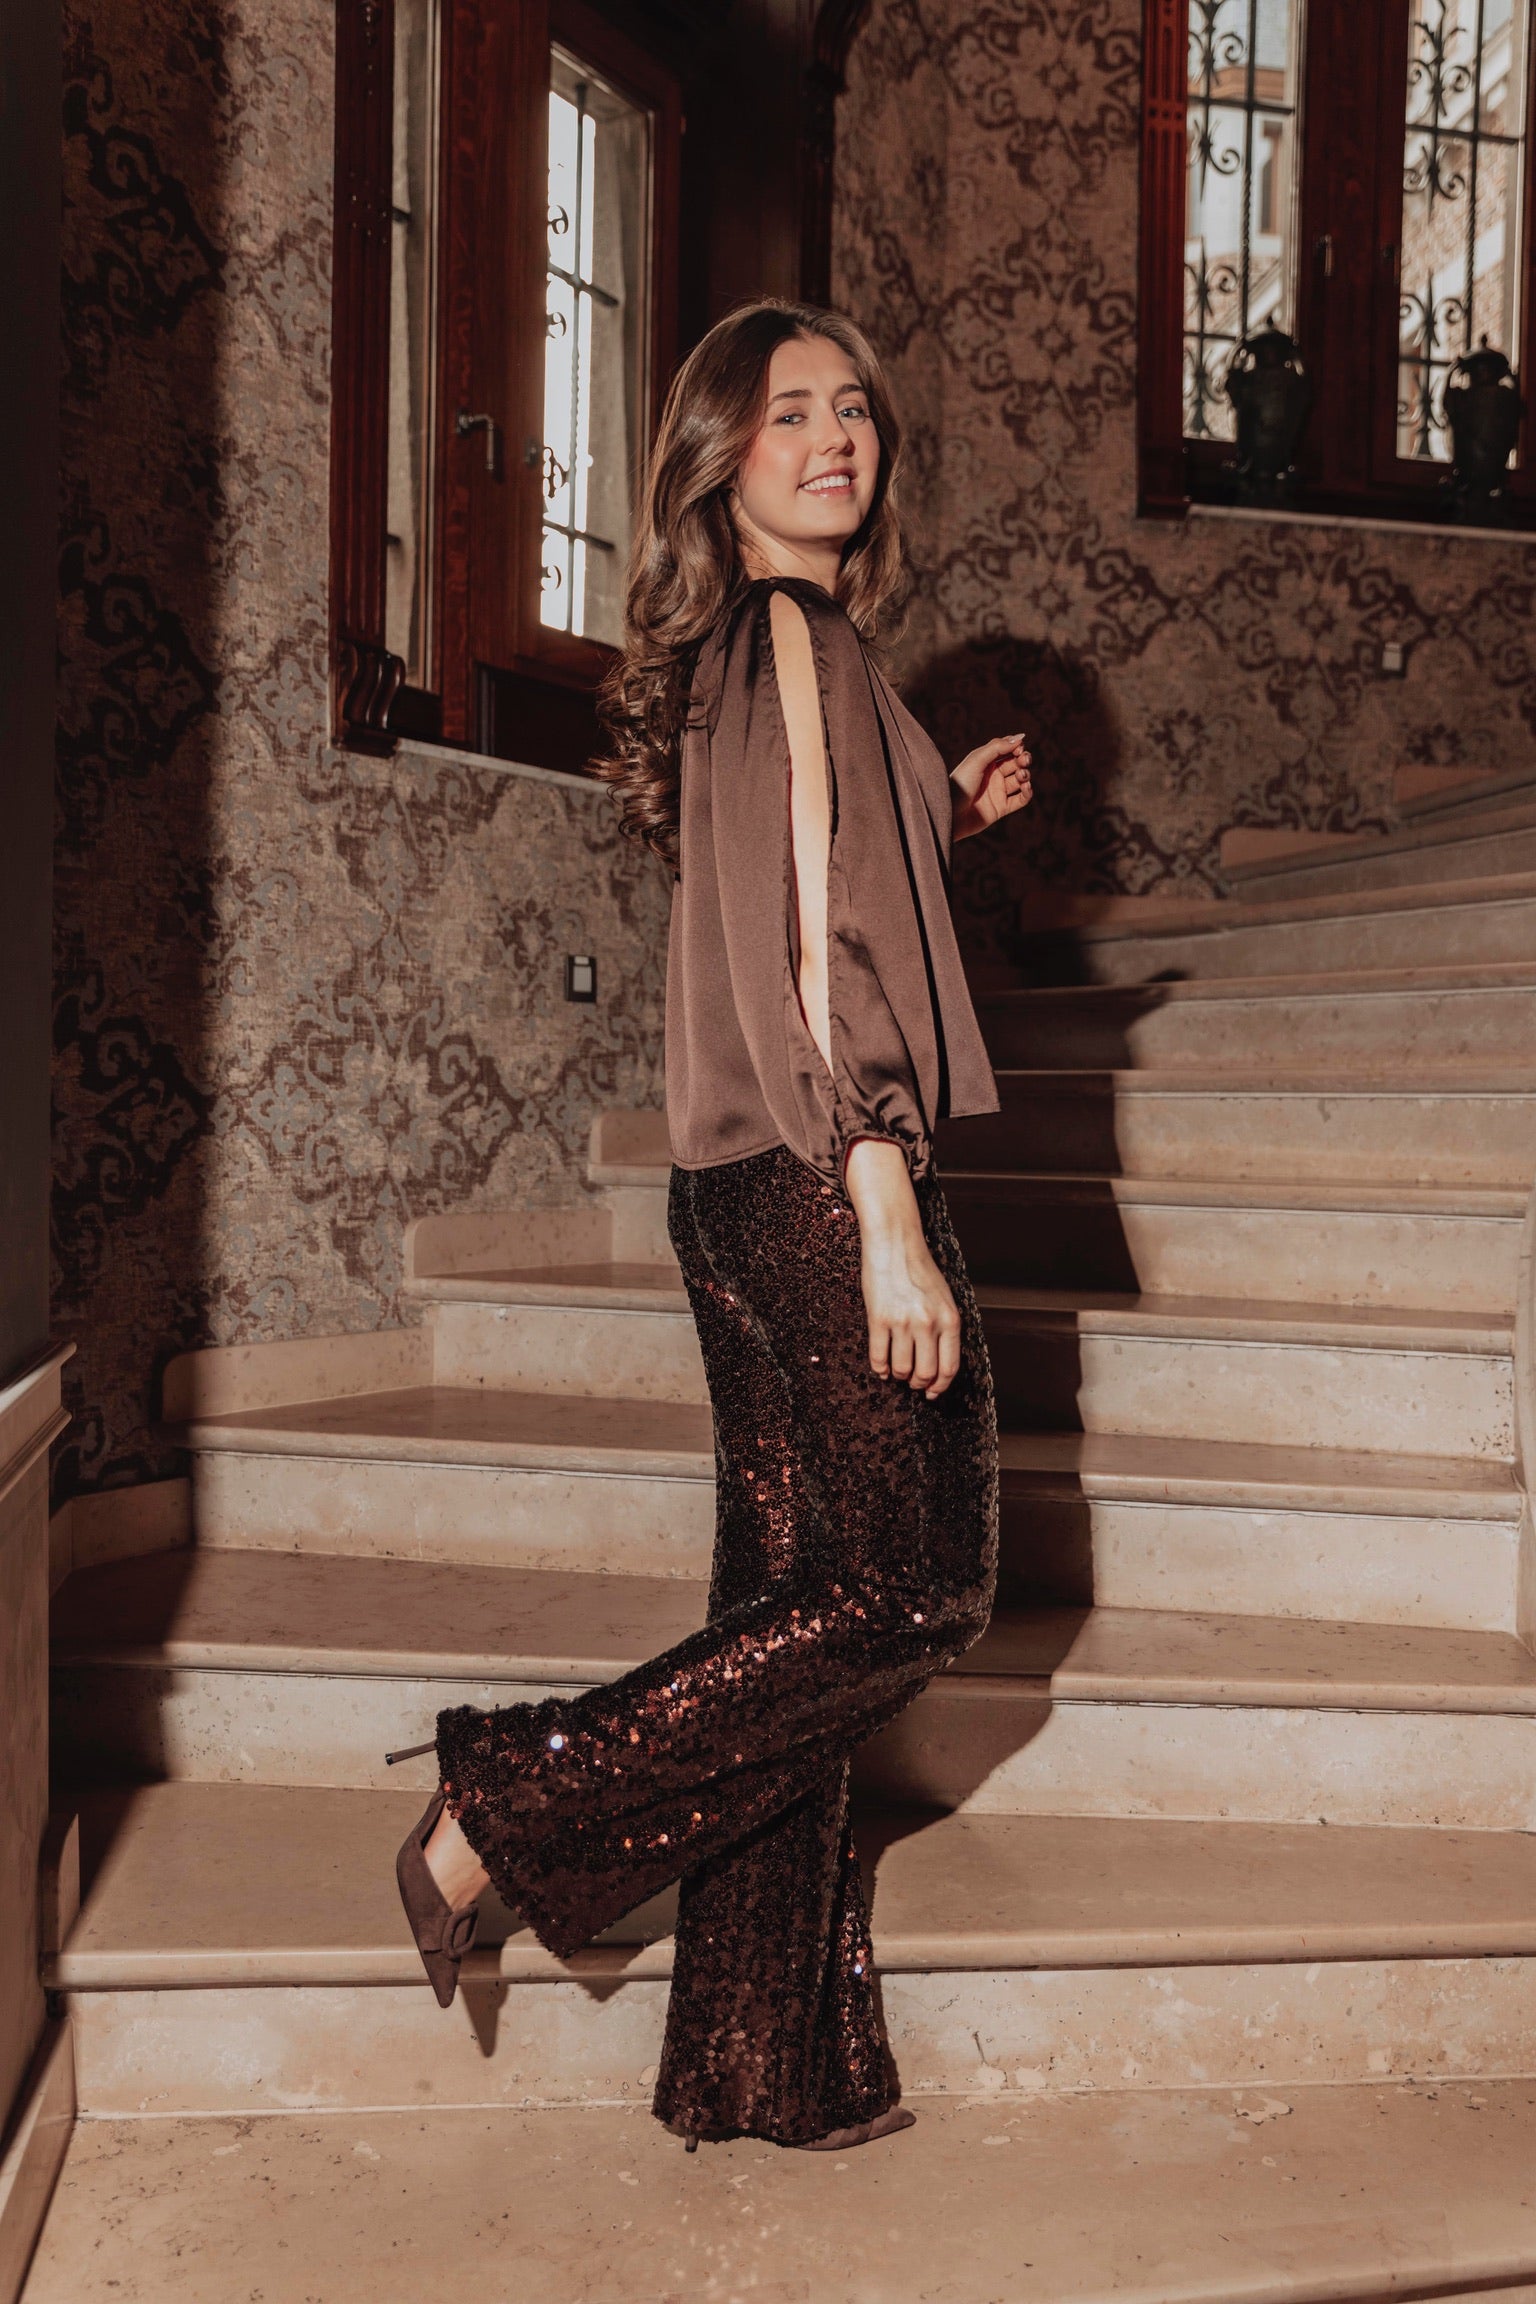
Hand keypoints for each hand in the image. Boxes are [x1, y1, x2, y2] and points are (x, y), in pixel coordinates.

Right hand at [842, 1139, 961, 1398]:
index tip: (932, 1392)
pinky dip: (880, 1368)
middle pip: (926, 1373)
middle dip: (919, 1384)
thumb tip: (937, 1364)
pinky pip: (878, 1357)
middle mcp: (929, 1323)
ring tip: (897, 1369)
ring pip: (902, 1369)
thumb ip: (944, 1328)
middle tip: (913, 1383)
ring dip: (899, 1375)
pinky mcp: (878, 1319)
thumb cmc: (920, 1269)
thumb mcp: (944, 1298)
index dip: (940, 1385)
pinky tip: (881, 1367)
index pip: (949, 1367)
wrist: (894, 1242)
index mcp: (950, 1319)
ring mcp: (903, 1322)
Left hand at [950, 733, 1032, 839]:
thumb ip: (998, 747)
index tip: (1019, 748)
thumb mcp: (977, 760)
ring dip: (1025, 775)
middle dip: (1023, 759)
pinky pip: (1020, 799)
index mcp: (985, 761)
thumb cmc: (960, 784)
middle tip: (1024, 760)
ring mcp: (997, 792)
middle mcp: (992, 775)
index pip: (1007, 749)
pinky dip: (1027, 792)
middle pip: (1016, 763)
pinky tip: (1026, 786)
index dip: (1016, 747)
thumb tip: (1021, 737)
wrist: (950, 814)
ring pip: (1020, 780)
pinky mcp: (1001, 808)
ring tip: (1021, 775)